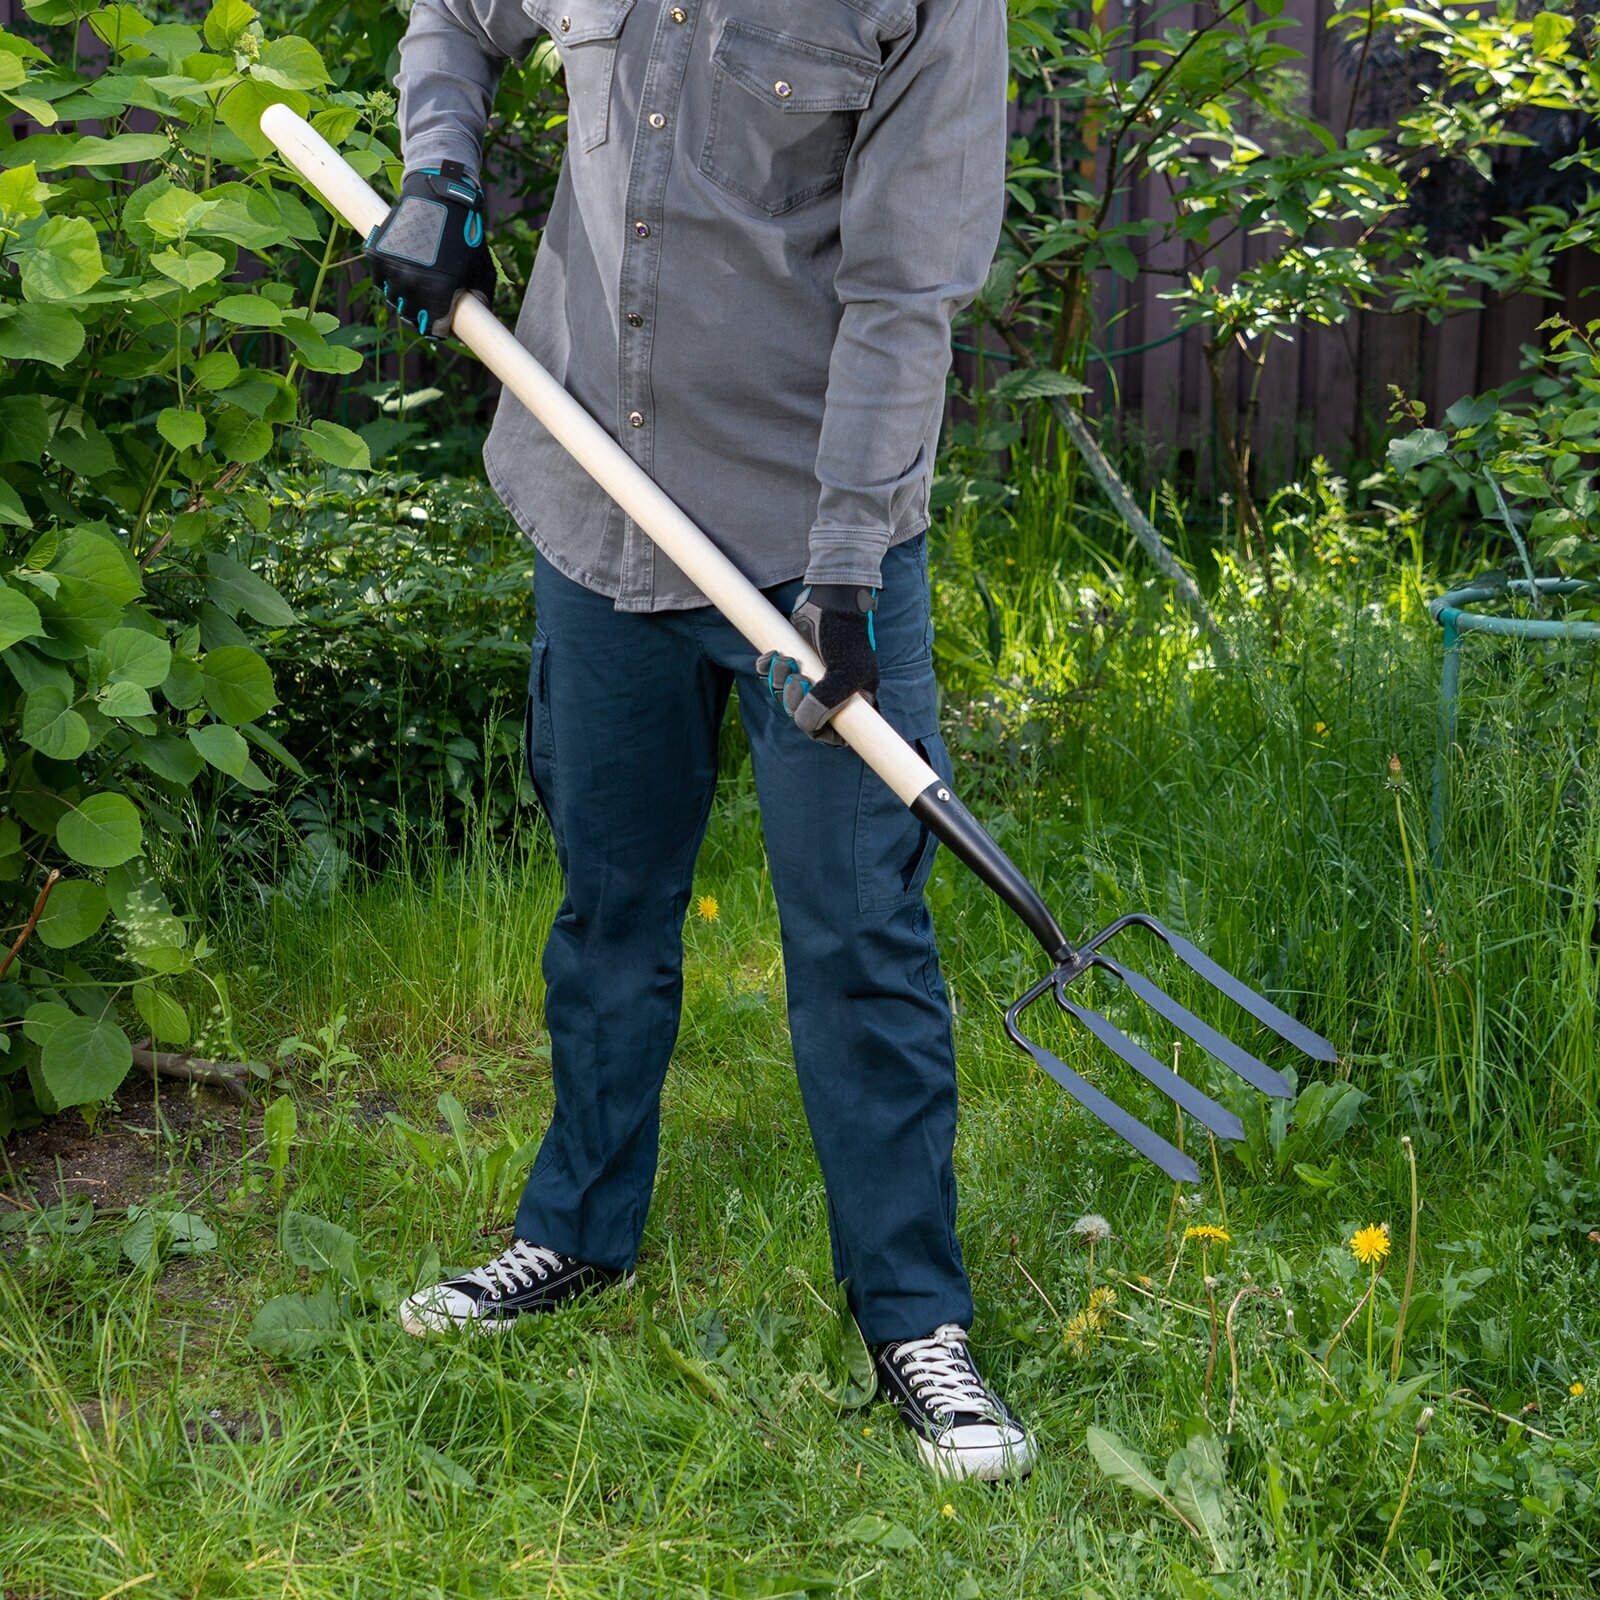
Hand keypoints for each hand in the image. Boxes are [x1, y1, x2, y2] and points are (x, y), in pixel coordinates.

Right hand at [363, 161, 493, 338]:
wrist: (438, 195)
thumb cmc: (463, 232)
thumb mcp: (480, 268)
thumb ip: (480, 298)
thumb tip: (477, 321)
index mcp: (438, 290)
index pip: (433, 327)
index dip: (440, 328)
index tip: (443, 326)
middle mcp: (412, 282)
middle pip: (411, 315)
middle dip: (422, 314)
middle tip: (430, 308)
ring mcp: (392, 268)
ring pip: (394, 299)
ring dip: (405, 298)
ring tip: (417, 287)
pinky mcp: (377, 254)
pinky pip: (380, 280)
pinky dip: (389, 279)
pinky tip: (403, 272)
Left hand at [756, 583, 878, 745]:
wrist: (829, 599)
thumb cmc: (844, 636)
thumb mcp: (845, 673)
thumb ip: (827, 702)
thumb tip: (804, 724)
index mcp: (853, 700)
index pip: (835, 734)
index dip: (820, 732)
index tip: (811, 722)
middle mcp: (831, 692)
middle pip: (804, 716)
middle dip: (793, 700)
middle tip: (796, 679)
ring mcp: (810, 677)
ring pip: (785, 697)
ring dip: (778, 682)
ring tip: (784, 661)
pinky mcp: (791, 661)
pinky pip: (770, 678)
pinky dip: (766, 669)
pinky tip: (771, 655)